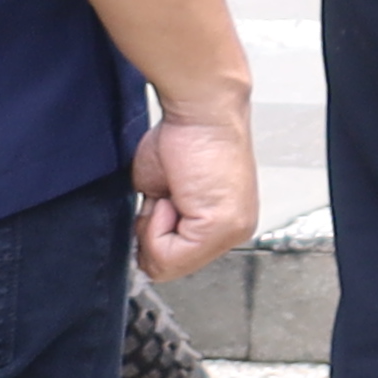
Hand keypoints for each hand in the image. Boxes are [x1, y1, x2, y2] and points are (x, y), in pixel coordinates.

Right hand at [131, 99, 262, 282]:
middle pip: (168, 267)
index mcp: (223, 224)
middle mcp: (234, 230)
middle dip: (151, 232)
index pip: (173, 261)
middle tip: (167, 195)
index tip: (162, 201)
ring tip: (173, 192)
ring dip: (153, 227)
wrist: (201, 110)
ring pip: (165, 264)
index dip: (151, 235)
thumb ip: (161, 227)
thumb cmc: (183, 139)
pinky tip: (174, 194)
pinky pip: (166, 255)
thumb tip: (143, 251)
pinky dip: (155, 224)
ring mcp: (232, 231)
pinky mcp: (222, 226)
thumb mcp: (164, 192)